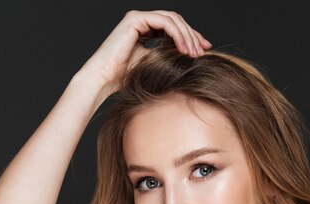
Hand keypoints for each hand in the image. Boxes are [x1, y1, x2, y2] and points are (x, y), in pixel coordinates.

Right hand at [78, 10, 211, 98]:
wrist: (104, 79)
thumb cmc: (124, 76)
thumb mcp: (153, 64)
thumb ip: (168, 55)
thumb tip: (191, 55)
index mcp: (145, 29)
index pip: (174, 27)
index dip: (191, 36)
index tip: (205, 48)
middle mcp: (142, 20)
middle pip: (176, 20)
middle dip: (192, 34)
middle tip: (203, 51)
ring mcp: (138, 17)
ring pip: (172, 19)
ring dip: (186, 35)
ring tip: (194, 52)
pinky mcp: (135, 19)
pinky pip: (164, 22)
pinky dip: (177, 34)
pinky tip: (183, 48)